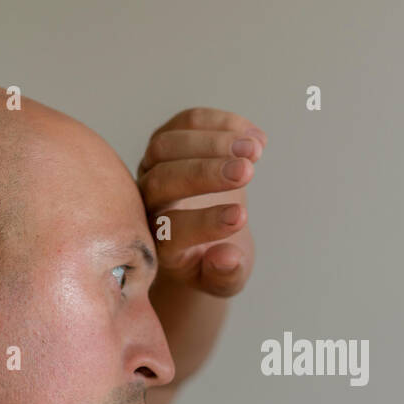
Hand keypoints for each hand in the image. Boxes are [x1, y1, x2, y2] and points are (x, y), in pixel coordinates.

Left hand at [136, 107, 265, 297]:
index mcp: (157, 244)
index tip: (241, 217)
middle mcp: (147, 203)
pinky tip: (255, 136)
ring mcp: (153, 168)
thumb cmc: (212, 262)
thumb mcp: (223, 279)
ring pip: (167, 146)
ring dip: (213, 142)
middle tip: (247, 172)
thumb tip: (229, 258)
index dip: (204, 223)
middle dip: (205, 174)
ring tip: (256, 150)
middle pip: (163, 181)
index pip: (170, 230)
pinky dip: (221, 124)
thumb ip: (225, 275)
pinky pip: (186, 123)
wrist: (208, 235)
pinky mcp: (170, 141)